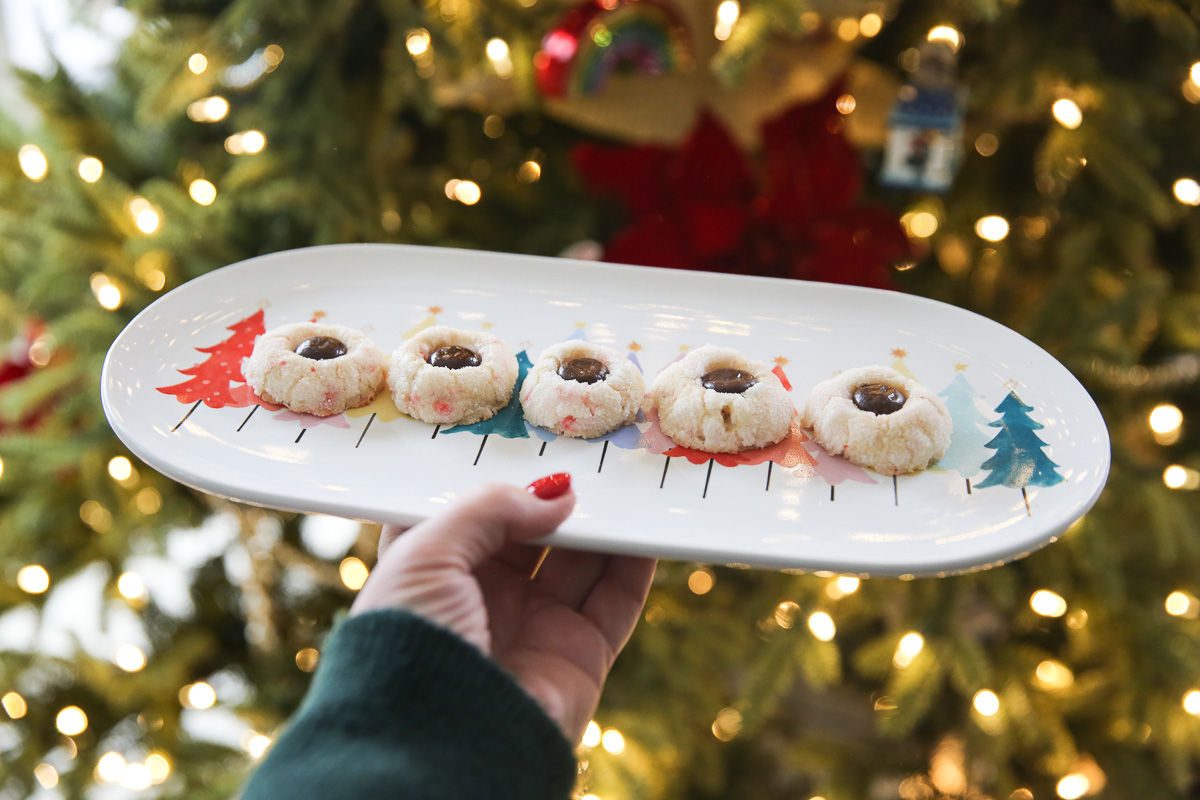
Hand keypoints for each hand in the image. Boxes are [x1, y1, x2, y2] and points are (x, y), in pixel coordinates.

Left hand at [350, 474, 656, 742]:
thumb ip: (489, 510)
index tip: (528, 446)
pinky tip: (646, 528)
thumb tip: (554, 497)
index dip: (495, 484)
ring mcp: (532, 627)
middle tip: (588, 458)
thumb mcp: (425, 553)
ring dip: (602, 525)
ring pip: (578, 562)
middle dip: (555, 499)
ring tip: (624, 483)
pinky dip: (636, 565)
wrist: (440, 745)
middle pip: (529, 535)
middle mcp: (480, 600)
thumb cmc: (410, 643)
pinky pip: (615, 601)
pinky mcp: (578, 656)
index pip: (466, 517)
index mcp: (430, 575)